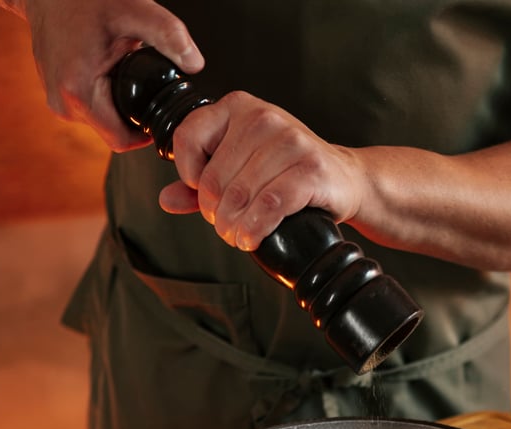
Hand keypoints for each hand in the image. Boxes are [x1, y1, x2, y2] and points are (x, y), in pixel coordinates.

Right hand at [11, 0, 203, 150]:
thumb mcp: (134, 10)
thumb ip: (168, 35)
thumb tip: (195, 64)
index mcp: (78, 92)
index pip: (122, 141)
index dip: (146, 135)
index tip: (162, 116)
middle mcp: (63, 104)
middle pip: (114, 134)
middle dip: (134, 117)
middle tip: (149, 87)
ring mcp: (57, 103)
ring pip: (103, 123)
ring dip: (120, 107)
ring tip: (127, 74)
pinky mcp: (57, 97)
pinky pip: (91, 111)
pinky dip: (106, 98)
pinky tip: (112, 74)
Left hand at [158, 92, 367, 250]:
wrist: (344, 179)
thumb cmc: (289, 174)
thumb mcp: (241, 170)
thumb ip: (201, 184)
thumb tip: (166, 200)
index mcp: (238, 107)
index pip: (188, 137)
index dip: (190, 177)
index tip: (204, 197)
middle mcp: (262, 117)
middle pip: (215, 178)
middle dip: (216, 214)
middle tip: (226, 228)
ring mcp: (290, 140)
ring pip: (241, 195)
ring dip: (235, 227)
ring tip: (239, 237)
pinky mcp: (311, 168)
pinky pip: (270, 205)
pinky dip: (257, 228)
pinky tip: (252, 238)